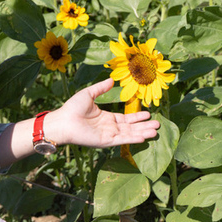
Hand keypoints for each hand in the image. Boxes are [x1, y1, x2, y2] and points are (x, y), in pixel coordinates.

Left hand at [45, 79, 159, 148]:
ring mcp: (108, 135)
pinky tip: (143, 138)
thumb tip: (111, 79)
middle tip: (158, 124)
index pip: (126, 118)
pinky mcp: (105, 142)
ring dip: (142, 133)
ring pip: (129, 134)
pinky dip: (132, 139)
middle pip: (131, 127)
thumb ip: (100, 88)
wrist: (63, 121)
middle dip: (144, 126)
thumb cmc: (72, 108)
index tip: (149, 114)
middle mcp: (109, 127)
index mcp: (106, 118)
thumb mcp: (88, 94)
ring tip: (155, 131)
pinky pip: (122, 140)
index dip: (137, 117)